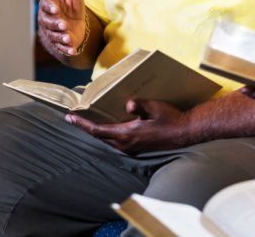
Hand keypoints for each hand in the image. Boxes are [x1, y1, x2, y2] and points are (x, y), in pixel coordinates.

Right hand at [37, 0, 86, 56]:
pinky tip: (73, 50)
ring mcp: (51, 32)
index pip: (45, 5)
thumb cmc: (71, 3)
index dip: (50, 7)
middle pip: (48, 22)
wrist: (75, 22)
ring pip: (53, 35)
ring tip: (68, 38)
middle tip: (64, 25)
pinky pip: (60, 46)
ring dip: (60, 37)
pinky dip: (66, 49)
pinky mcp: (57, 43)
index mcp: (48, 4)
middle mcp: (46, 18)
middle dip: (55, 24)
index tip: (56, 9)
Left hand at [65, 99, 192, 154]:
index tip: (69, 117)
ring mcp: (131, 149)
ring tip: (87, 122)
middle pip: (99, 137)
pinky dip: (106, 135)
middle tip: (74, 118)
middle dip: (86, 128)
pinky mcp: (137, 148)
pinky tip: (107, 128)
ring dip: (96, 133)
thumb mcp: (154, 107)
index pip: (97, 130)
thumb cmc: (169, 118)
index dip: (82, 124)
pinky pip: (116, 143)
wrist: (185, 132)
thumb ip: (140, 105)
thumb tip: (128, 104)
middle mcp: (126, 145)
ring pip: (107, 141)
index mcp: (127, 134)